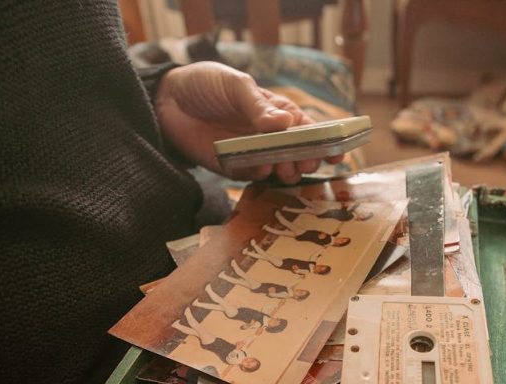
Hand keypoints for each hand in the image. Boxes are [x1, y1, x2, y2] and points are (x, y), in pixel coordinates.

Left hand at [155, 61, 343, 182]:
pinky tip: (263, 169)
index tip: (338, 151)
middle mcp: (268, 135)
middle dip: (307, 159)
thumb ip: (258, 107)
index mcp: (276, 112)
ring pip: (279, 168)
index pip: (307, 128)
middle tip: (307, 162)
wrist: (167, 100)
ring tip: (287, 169)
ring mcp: (252, 153)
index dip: (324, 141)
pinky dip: (261, 175)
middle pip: (297, 153)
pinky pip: (253, 176)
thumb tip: (286, 123)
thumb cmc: (206, 85)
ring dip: (287, 171)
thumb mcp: (235, 86)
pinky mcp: (233, 167)